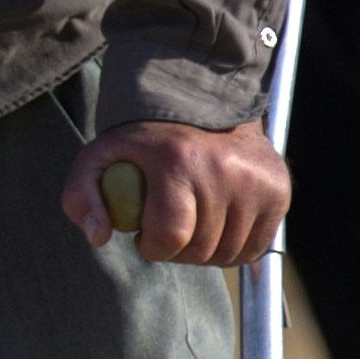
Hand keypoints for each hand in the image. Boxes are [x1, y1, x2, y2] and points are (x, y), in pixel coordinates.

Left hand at [60, 115, 289, 268]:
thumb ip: (81, 197)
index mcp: (177, 161)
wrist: (199, 104)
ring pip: (229, 254)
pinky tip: (217, 226)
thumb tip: (99, 237)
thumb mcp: (98, 159)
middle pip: (200, 250)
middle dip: (176, 250)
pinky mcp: (278, 189)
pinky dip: (234, 247)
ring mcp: (256, 180)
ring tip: (192, 225)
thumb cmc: (143, 141)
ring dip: (205, 251)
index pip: (169, 235)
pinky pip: (255, 247)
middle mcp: (224, 169)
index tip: (145, 235)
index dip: (152, 246)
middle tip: (167, 229)